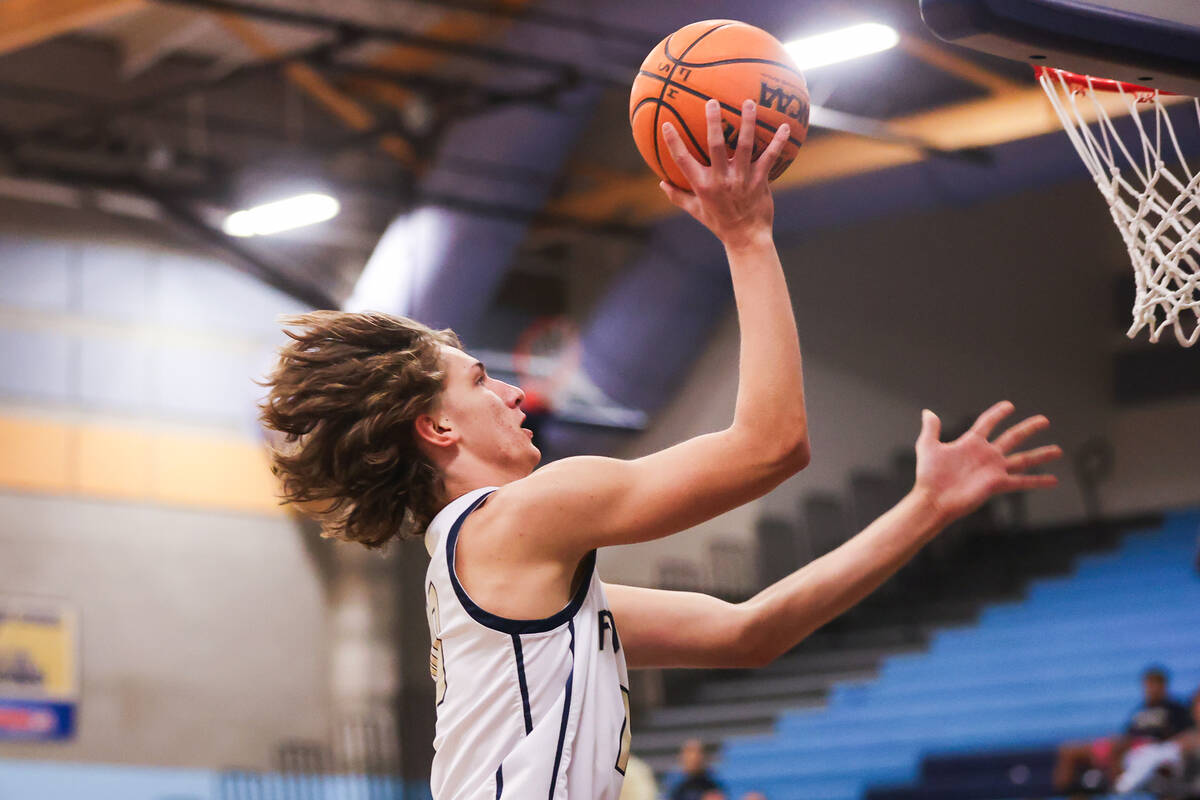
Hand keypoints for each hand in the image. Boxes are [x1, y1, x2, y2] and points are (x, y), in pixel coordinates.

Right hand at [659, 98, 790, 249]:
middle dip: (713, 122)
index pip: (683, 161)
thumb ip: (678, 196)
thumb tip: (661, 184)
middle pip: (715, 146)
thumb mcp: (696, 211)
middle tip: (712, 102)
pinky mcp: (760, 180)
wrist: (746, 238)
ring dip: (747, 123)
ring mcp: (742, 179)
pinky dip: (777, 142)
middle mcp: (721, 180)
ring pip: (744, 146)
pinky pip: (769, 157)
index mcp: (702, 186)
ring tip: (748, 103)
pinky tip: (783, 126)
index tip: (667, 124)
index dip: (674, 142)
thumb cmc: (719, 223)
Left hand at [913, 401, 1061, 523]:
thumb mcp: (928, 447)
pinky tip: (1054, 480)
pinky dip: (1038, 481)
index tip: (1009, 406)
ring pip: (1023, 459)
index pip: (988, 423)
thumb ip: (931, 429)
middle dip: (1028, 428)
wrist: (933, 499)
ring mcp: (994, 469)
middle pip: (1012, 437)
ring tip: (1059, 450)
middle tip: (1044, 420)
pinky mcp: (997, 484)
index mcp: (971, 443)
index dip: (998, 414)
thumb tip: (928, 412)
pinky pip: (1022, 481)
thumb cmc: (929, 476)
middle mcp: (986, 455)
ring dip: (1041, 454)